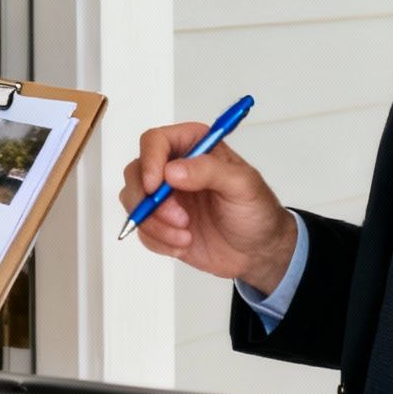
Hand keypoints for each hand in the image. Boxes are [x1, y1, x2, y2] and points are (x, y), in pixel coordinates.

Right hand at [119, 124, 297, 291]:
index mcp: (194, 147)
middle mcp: (174, 168)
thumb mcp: (243, 185)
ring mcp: (164, 197)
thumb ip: (209, 171)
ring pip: (133, 202)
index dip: (150, 161)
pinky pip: (142, 229)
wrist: (259, 252)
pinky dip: (159, 241)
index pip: (156, 141)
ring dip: (155, 224)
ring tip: (186, 236)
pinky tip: (184, 244)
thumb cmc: (257, 212)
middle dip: (151, 201)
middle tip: (180, 219)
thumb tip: (172, 171)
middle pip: (136, 172)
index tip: (154, 185)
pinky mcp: (160, 223)